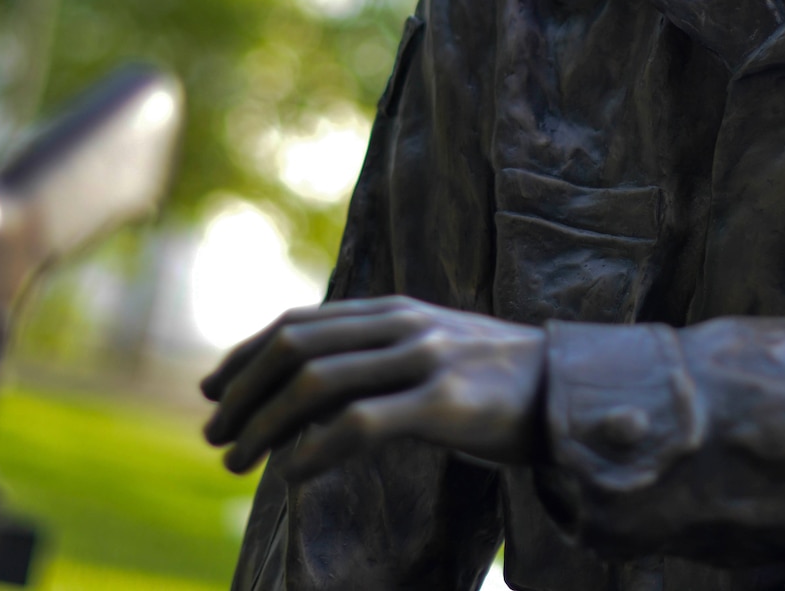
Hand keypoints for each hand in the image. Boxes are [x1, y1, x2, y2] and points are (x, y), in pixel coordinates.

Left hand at [200, 295, 544, 478]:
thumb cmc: (495, 384)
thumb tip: (303, 394)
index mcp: (394, 310)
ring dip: (264, 425)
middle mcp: (403, 325)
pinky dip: (315, 448)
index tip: (211, 391)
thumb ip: (376, 358)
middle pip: (295, 347)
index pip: (297, 322)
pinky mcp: (445, 402)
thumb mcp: (430, 353)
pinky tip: (292, 474)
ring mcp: (425, 359)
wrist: (573, 393)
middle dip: (242, 393)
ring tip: (237, 460)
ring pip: (317, 383)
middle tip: (213, 435)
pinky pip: (361, 422)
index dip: (245, 355)